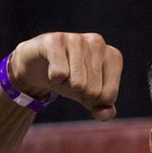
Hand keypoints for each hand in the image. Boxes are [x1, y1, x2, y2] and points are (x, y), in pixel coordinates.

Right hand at [8, 32, 122, 120]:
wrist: (38, 66)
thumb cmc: (70, 80)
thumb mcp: (90, 99)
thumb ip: (104, 111)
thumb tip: (103, 113)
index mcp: (113, 56)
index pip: (108, 96)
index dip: (93, 99)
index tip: (85, 85)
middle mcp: (98, 43)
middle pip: (93, 91)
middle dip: (78, 92)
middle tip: (70, 78)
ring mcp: (77, 39)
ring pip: (77, 84)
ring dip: (66, 85)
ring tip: (62, 73)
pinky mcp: (55, 40)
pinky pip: (60, 73)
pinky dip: (53, 78)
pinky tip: (51, 67)